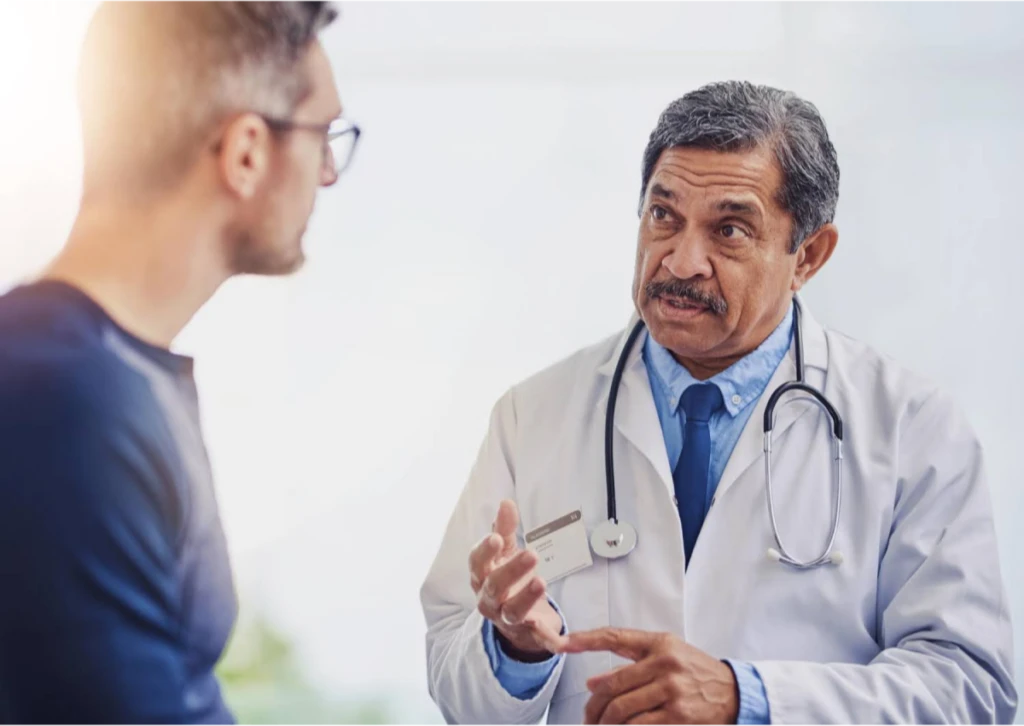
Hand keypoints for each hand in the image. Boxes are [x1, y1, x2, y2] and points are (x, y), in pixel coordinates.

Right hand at [469, 499, 565, 659]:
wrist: (517, 620)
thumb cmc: (507, 579)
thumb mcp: (505, 552)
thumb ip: (505, 528)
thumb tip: (506, 502)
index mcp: (482, 576)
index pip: (477, 562)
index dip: (485, 551)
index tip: (497, 537)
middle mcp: (489, 599)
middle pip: (494, 586)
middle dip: (511, 571)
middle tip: (532, 555)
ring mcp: (507, 618)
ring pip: (512, 611)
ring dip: (525, 599)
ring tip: (541, 582)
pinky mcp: (528, 633)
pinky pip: (535, 638)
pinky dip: (544, 638)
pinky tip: (555, 636)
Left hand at [558, 628, 738, 725]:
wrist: (735, 694)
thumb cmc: (696, 673)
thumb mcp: (667, 658)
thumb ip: (630, 666)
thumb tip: (593, 683)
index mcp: (659, 643)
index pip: (614, 637)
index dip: (585, 640)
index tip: (562, 644)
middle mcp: (664, 662)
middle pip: (612, 684)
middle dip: (593, 706)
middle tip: (586, 719)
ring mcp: (671, 689)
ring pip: (621, 708)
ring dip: (604, 723)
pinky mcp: (677, 715)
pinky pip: (638, 725)